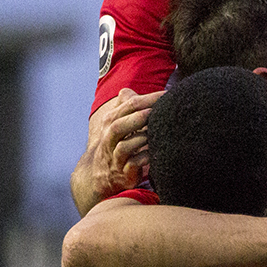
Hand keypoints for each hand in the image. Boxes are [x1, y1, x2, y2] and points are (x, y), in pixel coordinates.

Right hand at [70, 88, 162, 215]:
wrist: (100, 175)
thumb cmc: (114, 145)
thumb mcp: (116, 123)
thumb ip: (124, 106)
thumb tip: (127, 90)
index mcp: (111, 122)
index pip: (128, 105)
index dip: (148, 99)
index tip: (166, 94)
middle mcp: (110, 138)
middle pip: (119, 124)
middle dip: (139, 116)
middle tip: (158, 110)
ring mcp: (116, 157)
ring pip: (123, 146)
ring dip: (140, 138)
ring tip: (155, 132)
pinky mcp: (123, 173)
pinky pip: (132, 165)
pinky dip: (143, 158)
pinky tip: (154, 153)